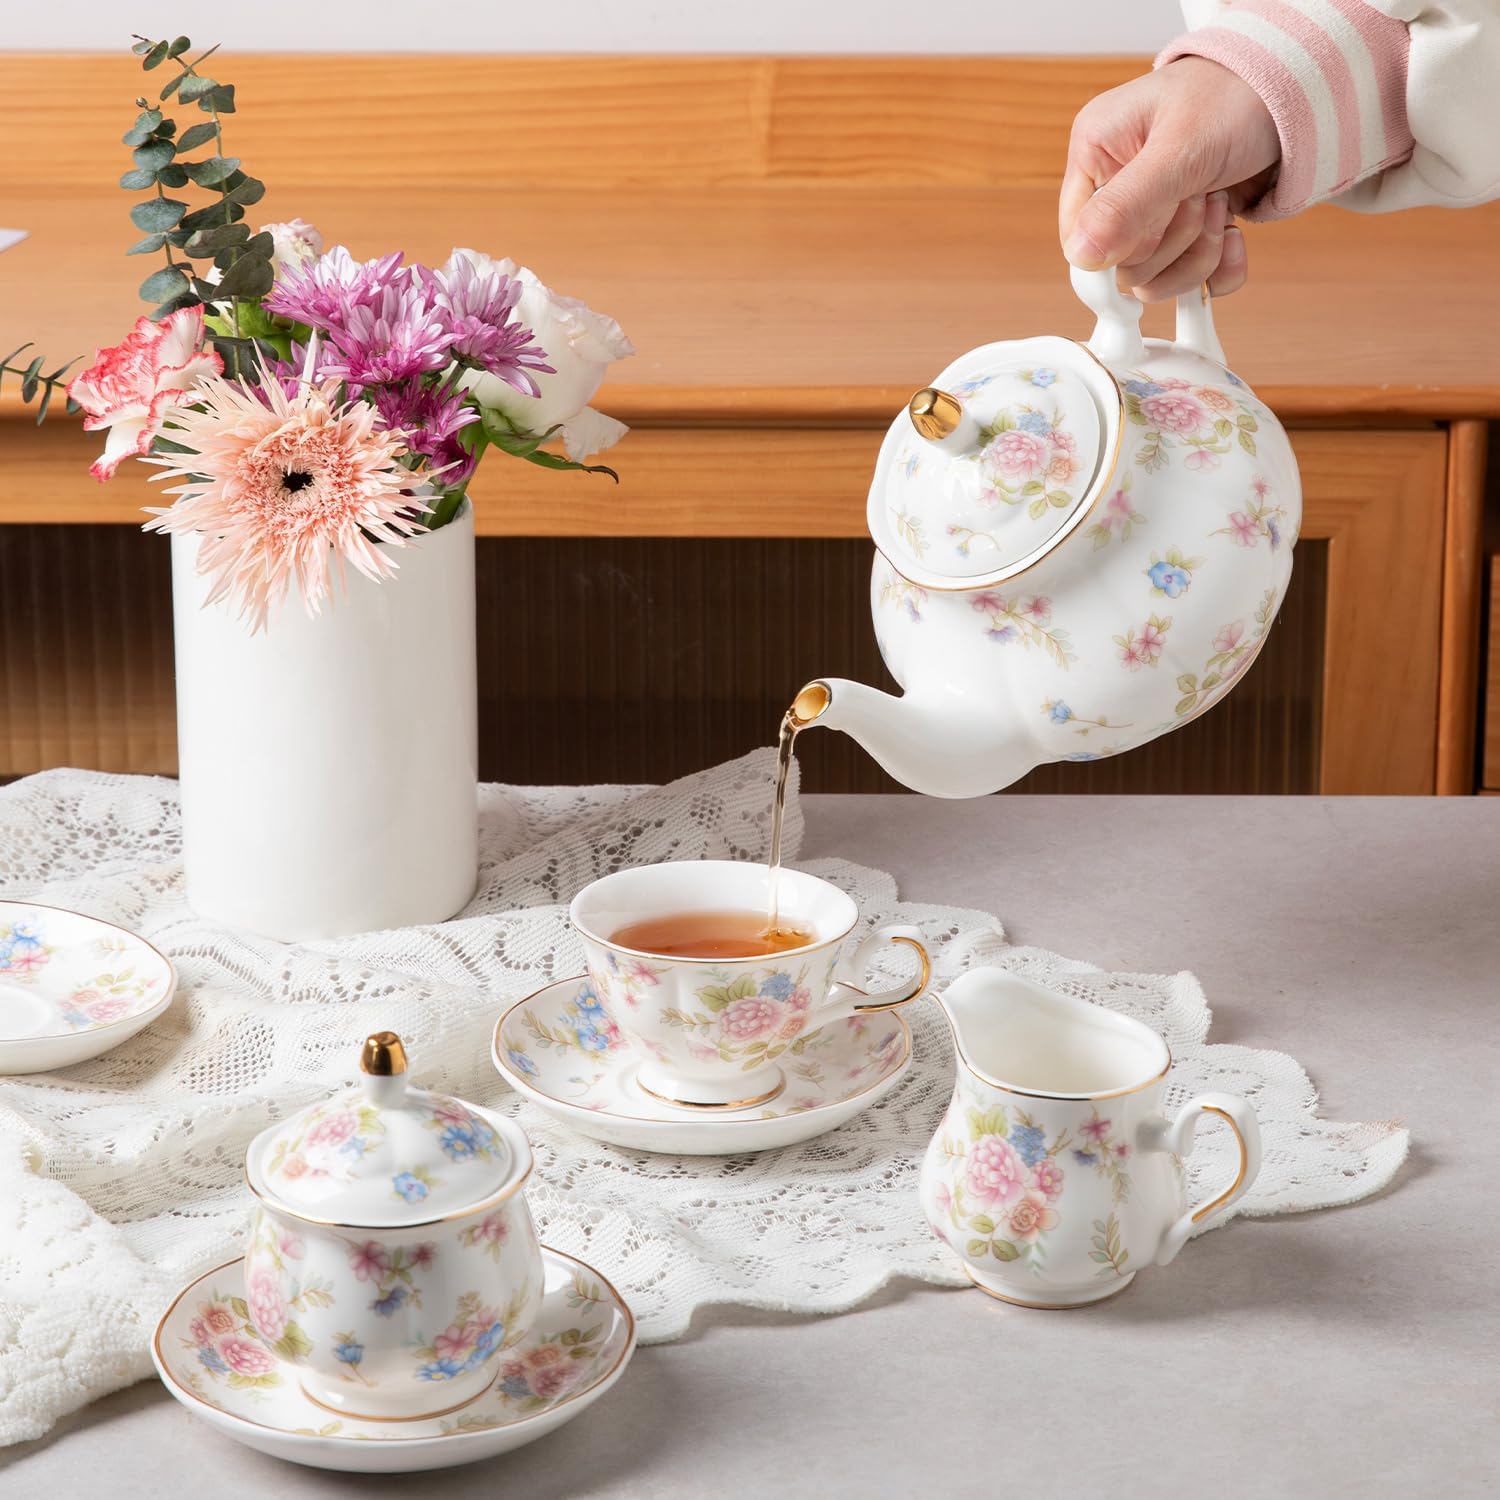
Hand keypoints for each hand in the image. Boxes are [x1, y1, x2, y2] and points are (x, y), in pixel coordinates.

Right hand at [1059, 58, 1279, 299]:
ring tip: (1219, 201)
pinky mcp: (1187, 241)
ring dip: (1198, 253)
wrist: (1297, 93)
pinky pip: (1192, 287)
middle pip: (1119, 268)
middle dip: (1171, 242)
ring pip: (1154, 283)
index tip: (1148, 243)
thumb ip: (1126, 204)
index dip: (1113, 252)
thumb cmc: (1234, 96)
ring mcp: (1152, 220)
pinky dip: (1220, 270)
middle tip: (1200, 195)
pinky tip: (1233, 231)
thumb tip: (1082, 255)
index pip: (1077, 239)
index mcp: (1096, 157)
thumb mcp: (1179, 147)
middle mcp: (1117, 191)